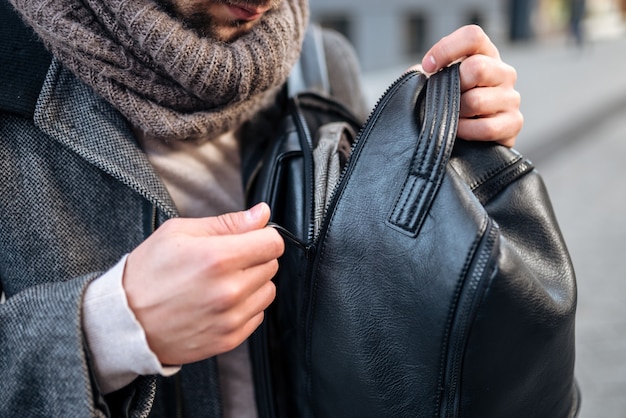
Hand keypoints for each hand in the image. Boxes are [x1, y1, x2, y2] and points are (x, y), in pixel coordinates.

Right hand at [123, 202, 283, 365]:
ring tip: (221, 282)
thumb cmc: (147, 274)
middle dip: (254, 258)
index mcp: (218, 258)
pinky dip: (245, 306)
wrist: (125, 321)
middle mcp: (229, 290)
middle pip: (272, 265)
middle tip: (225, 260)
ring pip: (268, 291)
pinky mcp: (229, 339)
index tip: (251, 237)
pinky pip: (258, 315)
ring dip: (253, 283)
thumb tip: (261, 214)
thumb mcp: (179, 232)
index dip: (263, 236)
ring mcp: (230, 318)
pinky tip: (219, 301)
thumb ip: (228, 223)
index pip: (273, 243)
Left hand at [417, 25, 522, 146]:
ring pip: (477, 100)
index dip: (446, 49)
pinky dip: (466, 131)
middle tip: (445, 99)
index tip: (427, 68)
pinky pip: (486, 127)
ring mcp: (511, 97)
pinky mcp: (514, 123)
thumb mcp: (438, 82)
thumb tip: (417, 74)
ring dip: (456, 113)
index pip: (472, 36)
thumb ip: (430, 72)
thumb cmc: (448, 105)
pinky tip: (460, 131)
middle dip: (453, 87)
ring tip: (453, 118)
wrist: (465, 141)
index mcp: (485, 55)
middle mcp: (503, 72)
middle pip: (477, 68)